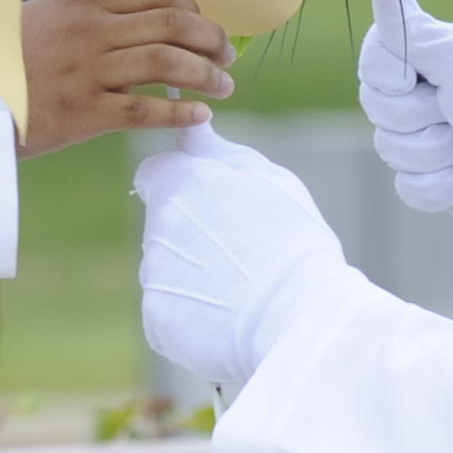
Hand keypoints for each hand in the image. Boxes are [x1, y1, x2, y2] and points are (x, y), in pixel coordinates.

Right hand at [20, 0, 231, 153]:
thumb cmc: (7, 55)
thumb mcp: (51, 12)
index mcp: (84, 2)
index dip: (192, 9)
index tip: (204, 25)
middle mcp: (91, 32)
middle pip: (171, 26)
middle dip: (210, 41)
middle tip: (226, 57)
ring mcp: (89, 72)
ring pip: (166, 64)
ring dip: (206, 75)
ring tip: (223, 86)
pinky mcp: (85, 113)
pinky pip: (145, 109)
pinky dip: (180, 112)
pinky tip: (199, 116)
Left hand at [135, 124, 352, 392]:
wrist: (299, 314)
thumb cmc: (293, 240)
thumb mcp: (267, 179)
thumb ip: (218, 154)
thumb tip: (193, 132)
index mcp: (177, 183)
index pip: (154, 175)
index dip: (180, 185)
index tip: (208, 201)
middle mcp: (155, 227)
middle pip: (163, 227)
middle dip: (192, 235)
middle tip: (240, 253)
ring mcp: (153, 277)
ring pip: (169, 271)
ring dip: (196, 276)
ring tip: (242, 290)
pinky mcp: (157, 320)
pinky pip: (171, 312)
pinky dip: (195, 316)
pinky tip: (230, 317)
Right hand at [357, 0, 452, 263]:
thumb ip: (414, 30)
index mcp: (434, 59)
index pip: (373, 59)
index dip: (387, 74)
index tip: (414, 78)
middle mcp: (428, 94)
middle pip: (375, 104)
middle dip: (415, 115)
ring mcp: (429, 138)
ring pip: (389, 147)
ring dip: (433, 151)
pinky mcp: (434, 180)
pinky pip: (407, 186)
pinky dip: (439, 184)